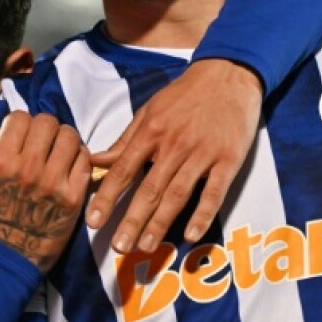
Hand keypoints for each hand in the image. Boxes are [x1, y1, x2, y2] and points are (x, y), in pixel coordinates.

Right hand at [0, 112, 89, 271]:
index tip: (22, 136)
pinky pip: (85, 159)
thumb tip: (1, 126)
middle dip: (44, 128)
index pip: (19, 117)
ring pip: (69, 136)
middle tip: (43, 141)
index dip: (21, 123)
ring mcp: (53, 184)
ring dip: (64, 139)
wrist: (5, 256)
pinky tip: (69, 166)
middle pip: (47, 122)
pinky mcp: (73, 198)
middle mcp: (28, 170)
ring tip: (58, 151)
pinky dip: (79, 157)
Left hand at [85, 58, 261, 254]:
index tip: (93, 222)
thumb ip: (125, 139)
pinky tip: (190, 234)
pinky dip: (202, 214)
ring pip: (178, 193)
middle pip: (150, 188)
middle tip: (120, 247)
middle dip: (132, 220)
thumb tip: (96, 160)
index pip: (124, 170)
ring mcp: (203, 153)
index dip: (107, 198)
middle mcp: (174, 144)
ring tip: (147, 246)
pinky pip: (214, 192)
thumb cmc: (186, 94)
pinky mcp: (228, 159)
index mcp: (152, 131)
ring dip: (161, 222)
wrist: (228, 74)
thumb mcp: (150, 109)